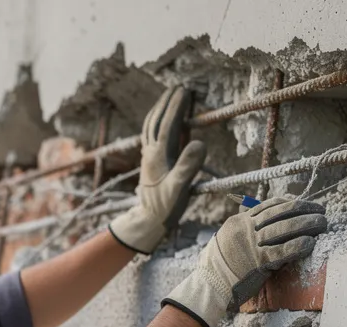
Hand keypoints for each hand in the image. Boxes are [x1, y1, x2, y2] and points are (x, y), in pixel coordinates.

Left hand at [108, 85, 206, 254]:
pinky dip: (155, 122)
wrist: (148, 220)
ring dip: (159, 109)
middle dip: (166, 102)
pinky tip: (160, 121)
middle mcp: (150, 153)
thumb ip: (189, 166)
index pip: (167, 125)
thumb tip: (199, 142)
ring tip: (168, 96)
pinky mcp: (148, 161)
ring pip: (150, 126)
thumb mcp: (180, 188)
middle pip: (155, 121)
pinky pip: (149, 135)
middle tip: (177, 87)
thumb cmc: (166, 207)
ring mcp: (147, 156)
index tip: (184, 90)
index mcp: (159, 156)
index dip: (176, 106)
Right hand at [161, 197, 327, 326]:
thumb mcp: (230, 240)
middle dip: (304, 209)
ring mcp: (251, 245)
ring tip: (322, 223)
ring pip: (284, 228)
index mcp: (239, 221)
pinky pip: (282, 251)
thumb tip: (273, 225)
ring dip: (307, 224)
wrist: (209, 286)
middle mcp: (246, 229)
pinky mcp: (257, 262)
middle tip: (321, 210)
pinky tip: (311, 243)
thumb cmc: (221, 266)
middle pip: (280, 213)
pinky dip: (298, 245)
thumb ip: (248, 231)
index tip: (305, 203)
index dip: (291, 202)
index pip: (270, 205)